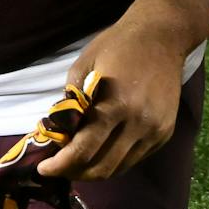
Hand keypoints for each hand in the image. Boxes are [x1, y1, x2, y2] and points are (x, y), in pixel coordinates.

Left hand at [38, 2, 201, 182]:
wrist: (163, 36)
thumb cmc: (118, 45)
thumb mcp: (84, 64)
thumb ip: (70, 101)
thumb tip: (58, 132)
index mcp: (115, 105)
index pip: (83, 150)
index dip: (60, 165)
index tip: (43, 169)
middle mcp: (138, 123)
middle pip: (101, 168)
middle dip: (75, 173)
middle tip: (60, 167)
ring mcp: (154, 130)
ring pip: (119, 168)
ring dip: (95, 170)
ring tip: (79, 161)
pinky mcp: (165, 132)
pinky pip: (135, 158)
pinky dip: (115, 160)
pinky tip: (104, 148)